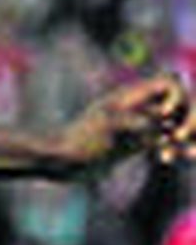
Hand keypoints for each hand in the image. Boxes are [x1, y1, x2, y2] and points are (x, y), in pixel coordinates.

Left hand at [60, 73, 195, 172]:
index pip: (171, 82)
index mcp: (133, 95)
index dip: (178, 95)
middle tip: (178, 136)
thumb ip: (134, 120)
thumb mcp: (107, 127)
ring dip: (187, 134)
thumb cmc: (79, 141)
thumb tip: (159, 121)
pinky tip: (168, 159)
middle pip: (181, 100)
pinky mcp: (137, 143)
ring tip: (189, 152)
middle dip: (190, 116)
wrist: (62, 161)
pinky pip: (165, 141)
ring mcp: (140, 125)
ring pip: (176, 122)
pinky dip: (173, 148)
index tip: (164, 116)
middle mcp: (141, 107)